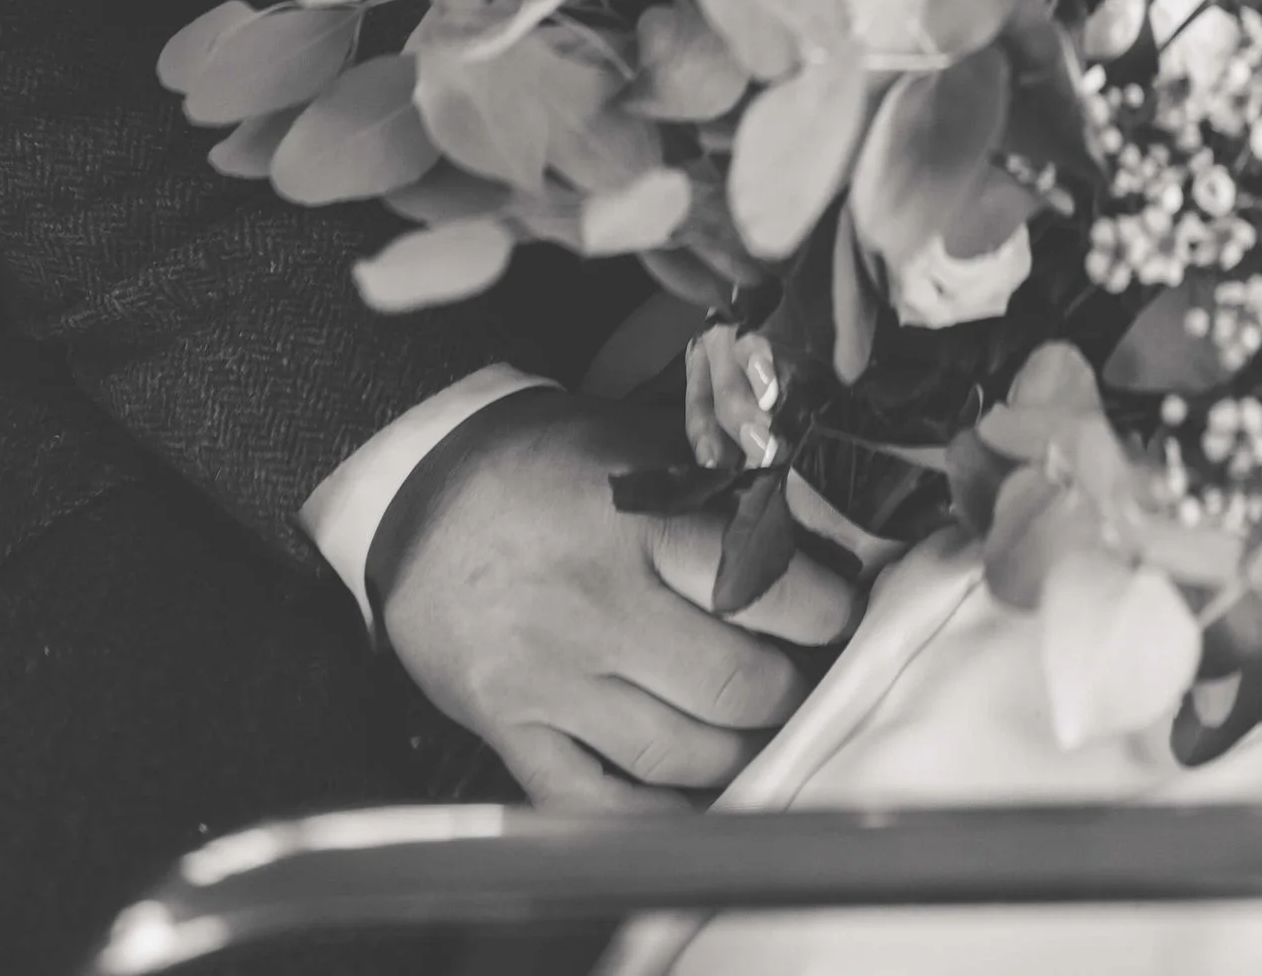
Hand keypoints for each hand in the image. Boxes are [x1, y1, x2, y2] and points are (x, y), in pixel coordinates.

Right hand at [377, 386, 855, 809]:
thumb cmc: (544, 463)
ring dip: (740, 753)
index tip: (842, 611)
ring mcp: (550, 678)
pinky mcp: (510, 728)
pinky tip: (692, 800)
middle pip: (732, 684)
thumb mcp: (634, 447)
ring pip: (678, 755)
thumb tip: (817, 535)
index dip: (823, 610)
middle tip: (807, 676)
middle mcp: (596, 608)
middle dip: (791, 690)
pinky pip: (593, 801)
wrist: (419, 491)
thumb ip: (717, 492)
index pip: (758, 585)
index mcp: (634, 524)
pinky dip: (654, 814)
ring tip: (760, 728)